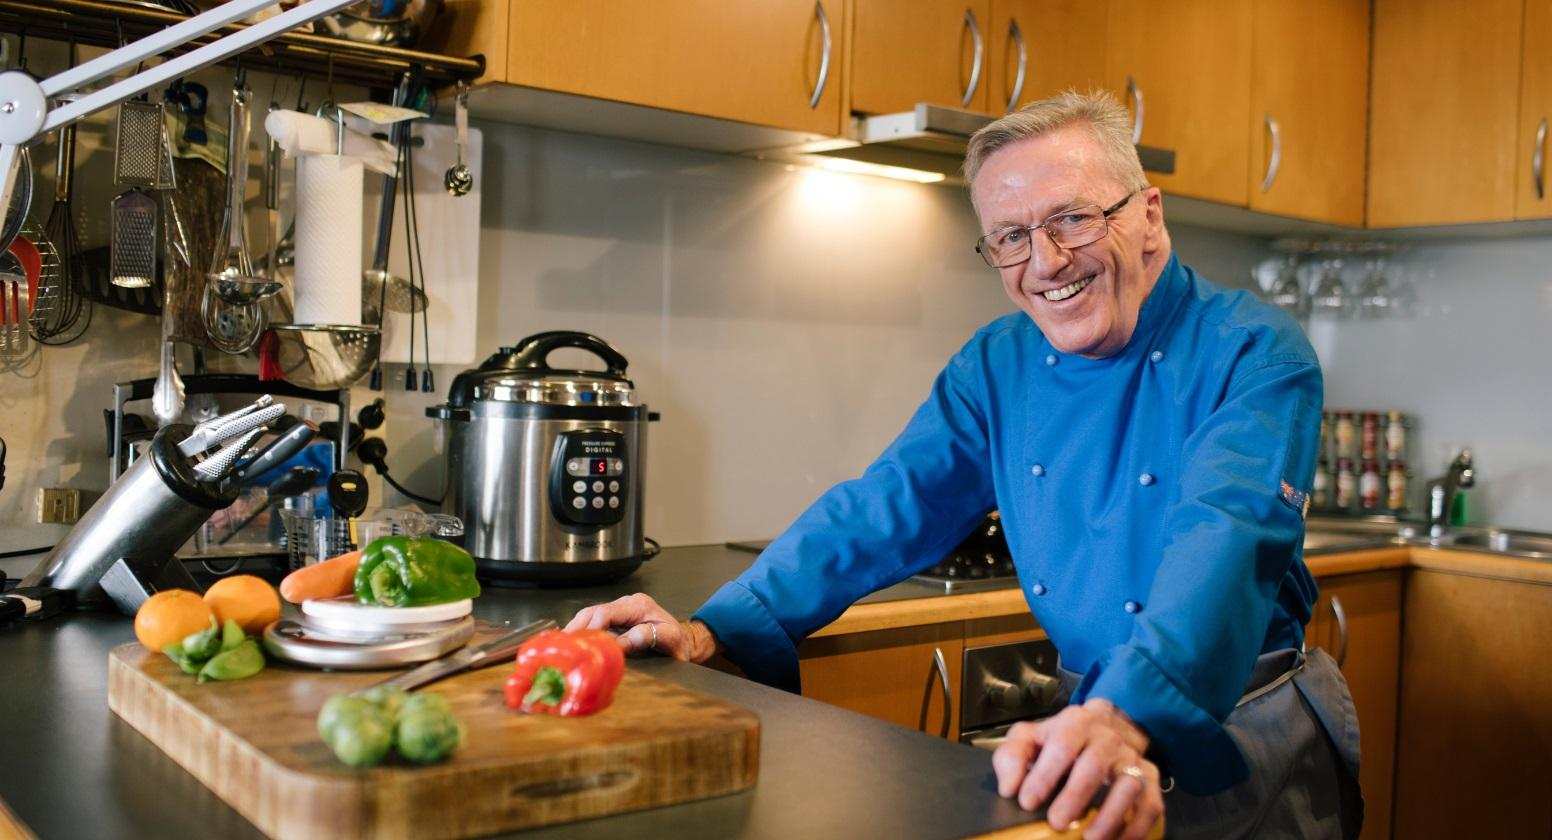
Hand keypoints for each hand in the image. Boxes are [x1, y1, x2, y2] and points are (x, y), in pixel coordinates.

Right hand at [565, 593, 719, 662]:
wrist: (685, 642)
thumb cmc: (678, 643)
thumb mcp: (669, 640)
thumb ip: (647, 637)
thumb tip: (621, 642)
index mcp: (638, 605)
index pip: (607, 612)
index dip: (591, 627)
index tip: (581, 643)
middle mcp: (626, 604)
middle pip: (593, 611)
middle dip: (576, 627)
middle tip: (562, 645)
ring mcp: (620, 611)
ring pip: (590, 616)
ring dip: (576, 630)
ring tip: (562, 646)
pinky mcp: (616, 620)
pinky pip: (594, 623)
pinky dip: (582, 633)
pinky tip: (573, 644)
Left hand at [991, 699, 1163, 839]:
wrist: (1105, 727)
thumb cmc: (1060, 739)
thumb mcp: (1029, 738)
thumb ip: (1012, 757)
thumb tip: (1009, 788)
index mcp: (1075, 723)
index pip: (1061, 745)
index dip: (1044, 774)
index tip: (1027, 802)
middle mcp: (1108, 738)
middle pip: (1094, 765)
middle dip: (1075, 797)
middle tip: (1056, 823)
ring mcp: (1131, 758)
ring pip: (1129, 784)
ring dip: (1111, 815)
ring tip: (1090, 839)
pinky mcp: (1150, 779)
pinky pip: (1150, 804)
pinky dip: (1137, 827)